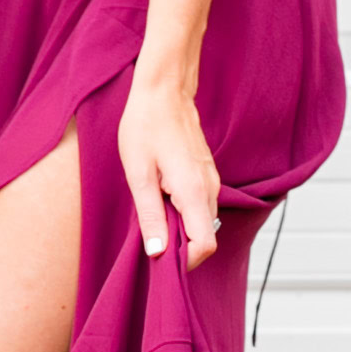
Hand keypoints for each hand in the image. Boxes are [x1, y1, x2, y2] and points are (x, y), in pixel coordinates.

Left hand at [118, 63, 220, 266]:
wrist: (164, 91)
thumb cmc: (146, 127)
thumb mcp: (139, 174)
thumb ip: (151, 215)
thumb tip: (158, 252)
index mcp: (194, 192)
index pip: (205, 245)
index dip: (185, 260)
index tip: (160, 256)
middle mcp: (210, 189)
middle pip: (205, 236)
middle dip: (180, 246)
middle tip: (150, 232)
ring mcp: (211, 181)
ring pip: (203, 221)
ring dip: (180, 227)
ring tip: (154, 209)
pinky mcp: (206, 175)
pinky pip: (200, 206)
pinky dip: (183, 212)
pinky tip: (161, 195)